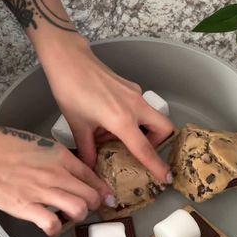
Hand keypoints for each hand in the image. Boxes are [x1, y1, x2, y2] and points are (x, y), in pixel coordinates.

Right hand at [0, 126, 113, 236]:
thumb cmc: (3, 145)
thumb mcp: (39, 143)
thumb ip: (57, 157)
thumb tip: (68, 168)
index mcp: (61, 157)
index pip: (92, 176)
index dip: (104, 190)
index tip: (108, 197)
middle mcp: (57, 174)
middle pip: (92, 195)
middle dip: (94, 204)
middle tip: (88, 207)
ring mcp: (43, 191)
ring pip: (80, 209)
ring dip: (78, 216)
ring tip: (70, 216)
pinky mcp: (27, 207)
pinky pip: (53, 224)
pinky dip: (55, 229)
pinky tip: (51, 225)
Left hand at [40, 36, 174, 182]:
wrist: (69, 59)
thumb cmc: (71, 91)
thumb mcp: (78, 126)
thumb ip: (88, 150)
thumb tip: (90, 168)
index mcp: (122, 120)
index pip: (145, 149)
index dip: (157, 166)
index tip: (167, 177)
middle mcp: (135, 106)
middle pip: (165, 128)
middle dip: (159, 142)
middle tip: (141, 150)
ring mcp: (135, 94)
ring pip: (153, 116)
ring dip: (144, 129)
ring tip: (117, 135)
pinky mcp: (131, 87)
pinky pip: (140, 106)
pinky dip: (133, 117)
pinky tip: (109, 119)